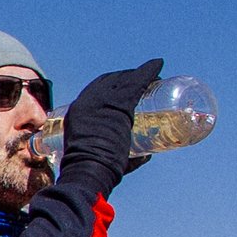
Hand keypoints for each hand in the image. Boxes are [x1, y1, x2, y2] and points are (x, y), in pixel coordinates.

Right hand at [55, 60, 162, 192]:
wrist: (88, 168)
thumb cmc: (95, 170)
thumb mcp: (102, 157)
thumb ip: (124, 155)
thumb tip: (147, 155)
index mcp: (78, 111)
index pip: (96, 90)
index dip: (113, 84)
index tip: (127, 85)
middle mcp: (89, 101)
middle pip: (112, 81)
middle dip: (129, 77)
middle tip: (145, 81)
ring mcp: (103, 101)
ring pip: (126, 80)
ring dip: (141, 74)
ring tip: (156, 75)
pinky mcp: (119, 105)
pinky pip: (136, 83)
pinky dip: (148, 72)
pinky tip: (158, 66)